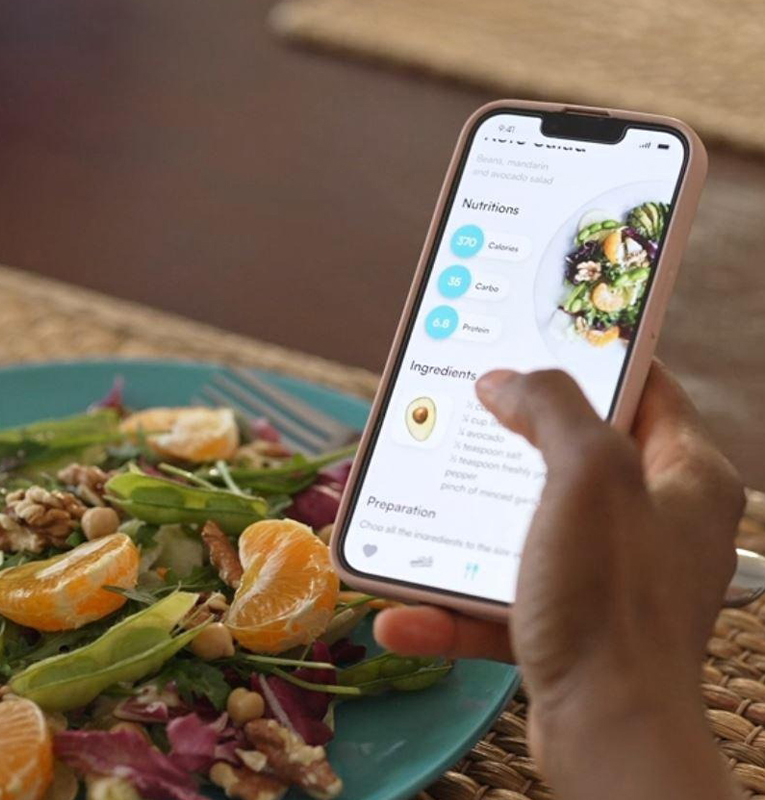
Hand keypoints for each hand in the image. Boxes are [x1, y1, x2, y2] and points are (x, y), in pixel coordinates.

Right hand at [371, 364, 743, 797]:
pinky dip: (447, 607)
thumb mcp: (587, 475)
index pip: (647, 389)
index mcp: (687, 478)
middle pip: (572, 458)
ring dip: (457, 530)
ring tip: (408, 510)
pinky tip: (399, 609)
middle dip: (502, 443)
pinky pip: (499, 603)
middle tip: (454, 416)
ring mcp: (613, 581)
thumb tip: (507, 380)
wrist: (609, 732)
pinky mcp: (572, 631)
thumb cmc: (611, 600)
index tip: (532, 335)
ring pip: (525, 532)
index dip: (591, 356)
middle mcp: (658, 525)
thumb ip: (550, 409)